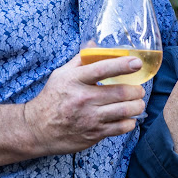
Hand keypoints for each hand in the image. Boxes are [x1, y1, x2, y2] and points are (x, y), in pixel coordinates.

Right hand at [23, 53, 145, 154]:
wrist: (38, 129)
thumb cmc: (52, 98)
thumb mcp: (61, 75)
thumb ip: (80, 60)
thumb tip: (94, 44)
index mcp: (75, 80)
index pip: (103, 69)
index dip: (122, 65)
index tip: (137, 63)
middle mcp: (84, 99)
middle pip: (121, 92)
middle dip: (137, 90)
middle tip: (139, 89)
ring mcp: (90, 118)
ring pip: (124, 110)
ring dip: (137, 106)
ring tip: (138, 103)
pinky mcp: (94, 134)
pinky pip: (120, 127)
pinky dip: (130, 122)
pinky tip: (128, 118)